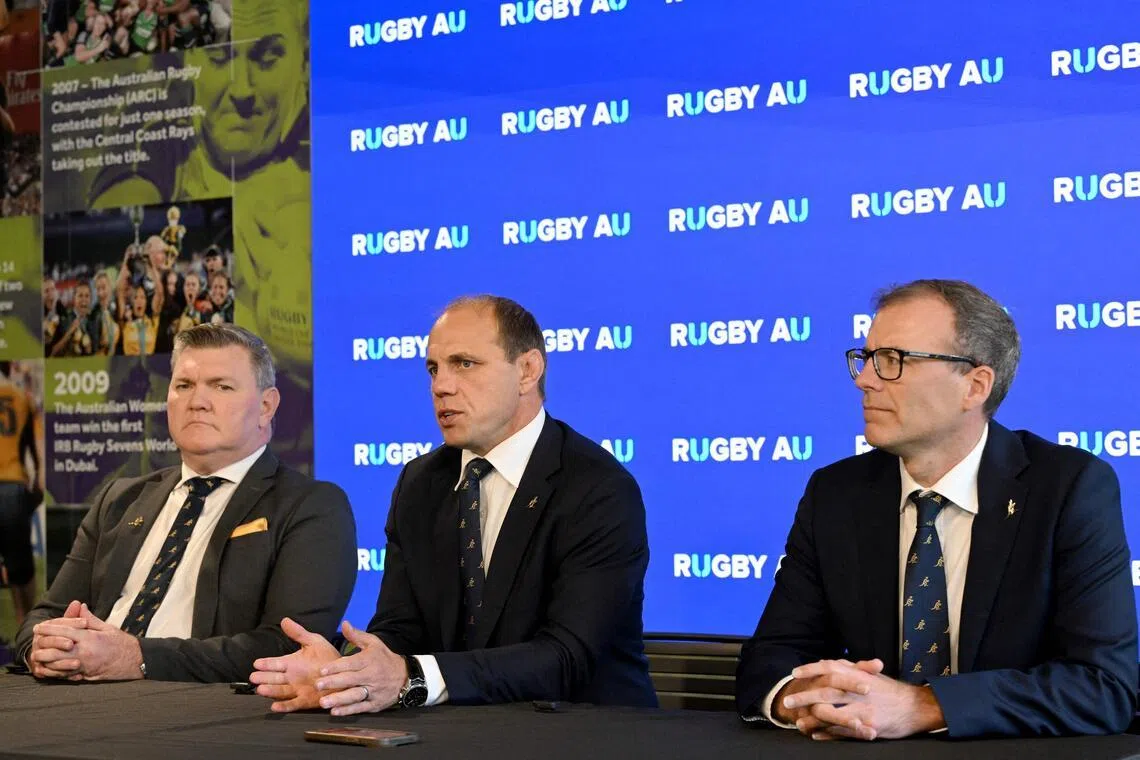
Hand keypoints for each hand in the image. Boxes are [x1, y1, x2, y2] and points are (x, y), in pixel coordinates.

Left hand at [32, 603, 143, 680]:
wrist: (134, 661)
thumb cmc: (121, 643)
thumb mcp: (106, 628)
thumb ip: (90, 619)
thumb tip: (80, 606)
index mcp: (90, 637)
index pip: (64, 630)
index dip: (49, 628)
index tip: (38, 626)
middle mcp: (84, 651)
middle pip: (56, 648)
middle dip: (43, 644)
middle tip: (34, 641)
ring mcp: (84, 665)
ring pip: (57, 663)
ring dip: (45, 659)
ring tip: (37, 655)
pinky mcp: (84, 674)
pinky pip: (64, 674)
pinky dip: (54, 671)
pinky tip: (47, 668)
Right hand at [250, 617, 338, 712]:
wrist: (343, 673)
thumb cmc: (328, 656)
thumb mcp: (314, 642)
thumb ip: (299, 633)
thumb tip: (284, 620)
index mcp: (292, 663)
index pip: (276, 663)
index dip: (266, 663)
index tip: (256, 663)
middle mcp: (292, 677)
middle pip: (275, 678)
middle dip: (264, 678)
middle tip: (253, 677)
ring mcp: (297, 690)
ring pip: (280, 691)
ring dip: (270, 691)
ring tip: (260, 689)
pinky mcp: (305, 701)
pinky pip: (292, 704)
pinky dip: (283, 706)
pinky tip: (274, 706)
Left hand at [312, 621, 408, 716]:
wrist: (405, 677)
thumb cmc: (384, 658)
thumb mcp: (373, 644)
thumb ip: (356, 636)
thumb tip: (344, 624)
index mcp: (369, 660)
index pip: (351, 663)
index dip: (336, 667)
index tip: (322, 671)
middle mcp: (371, 676)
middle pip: (350, 679)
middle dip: (334, 683)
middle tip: (317, 685)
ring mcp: (373, 691)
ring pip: (355, 695)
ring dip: (339, 699)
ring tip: (323, 702)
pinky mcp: (375, 704)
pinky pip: (360, 707)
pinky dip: (348, 710)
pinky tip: (335, 712)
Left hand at [782, 659, 945, 739]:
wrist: (916, 707)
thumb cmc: (892, 691)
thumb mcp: (872, 675)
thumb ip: (852, 668)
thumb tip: (832, 662)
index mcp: (857, 675)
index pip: (829, 668)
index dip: (810, 670)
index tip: (794, 673)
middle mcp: (858, 691)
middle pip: (824, 692)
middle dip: (804, 697)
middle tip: (788, 701)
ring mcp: (862, 709)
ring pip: (830, 714)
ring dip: (812, 718)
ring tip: (798, 722)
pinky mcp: (867, 727)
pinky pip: (843, 731)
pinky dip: (827, 733)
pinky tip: (816, 734)